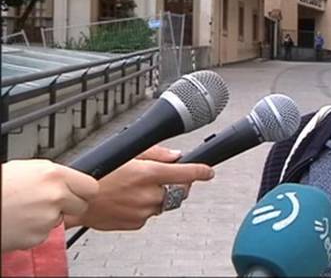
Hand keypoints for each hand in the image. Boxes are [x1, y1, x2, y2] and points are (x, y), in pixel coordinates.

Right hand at [1, 159, 98, 252]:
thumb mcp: (27, 169)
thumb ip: (53, 176)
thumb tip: (68, 180)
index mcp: (54, 174)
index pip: (91, 186)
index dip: (84, 191)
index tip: (79, 193)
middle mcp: (55, 195)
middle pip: (82, 206)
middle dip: (70, 205)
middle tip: (51, 203)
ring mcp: (48, 217)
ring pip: (61, 219)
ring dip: (48, 217)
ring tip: (25, 209)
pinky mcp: (38, 236)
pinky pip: (45, 233)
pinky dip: (34, 230)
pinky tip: (20, 221)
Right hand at [64, 146, 213, 230]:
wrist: (76, 201)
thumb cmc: (98, 174)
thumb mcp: (127, 154)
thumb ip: (156, 154)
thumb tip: (176, 155)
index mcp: (149, 174)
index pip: (186, 173)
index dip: (201, 171)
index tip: (208, 171)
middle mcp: (149, 194)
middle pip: (178, 191)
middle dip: (174, 185)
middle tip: (159, 179)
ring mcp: (144, 211)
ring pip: (164, 204)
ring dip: (158, 196)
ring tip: (135, 189)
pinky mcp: (137, 223)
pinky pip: (149, 215)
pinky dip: (145, 208)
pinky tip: (129, 200)